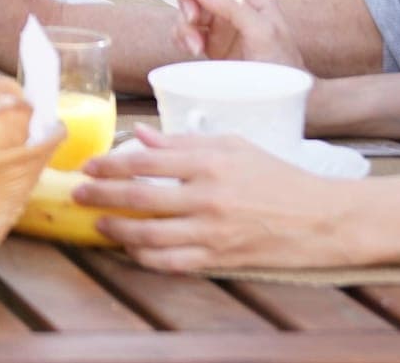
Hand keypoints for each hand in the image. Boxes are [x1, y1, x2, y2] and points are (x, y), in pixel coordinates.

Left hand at [73, 128, 354, 270]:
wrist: (321, 219)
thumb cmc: (278, 176)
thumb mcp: (234, 145)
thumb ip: (185, 142)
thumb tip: (142, 136)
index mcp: (210, 163)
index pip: (146, 162)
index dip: (110, 165)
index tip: (89, 166)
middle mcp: (207, 198)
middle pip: (139, 198)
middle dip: (101, 197)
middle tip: (78, 194)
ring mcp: (212, 233)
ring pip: (148, 235)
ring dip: (116, 230)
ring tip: (97, 223)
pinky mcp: (219, 259)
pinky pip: (171, 263)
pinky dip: (145, 257)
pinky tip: (131, 249)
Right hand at [175, 0, 307, 69]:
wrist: (283, 101)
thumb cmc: (282, 67)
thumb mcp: (263, 33)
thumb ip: (234, 7)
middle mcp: (234, 6)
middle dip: (188, 2)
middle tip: (192, 22)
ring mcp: (221, 26)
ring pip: (189, 10)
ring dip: (184, 25)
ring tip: (195, 47)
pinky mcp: (211, 46)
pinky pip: (185, 31)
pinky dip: (182, 38)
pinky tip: (192, 51)